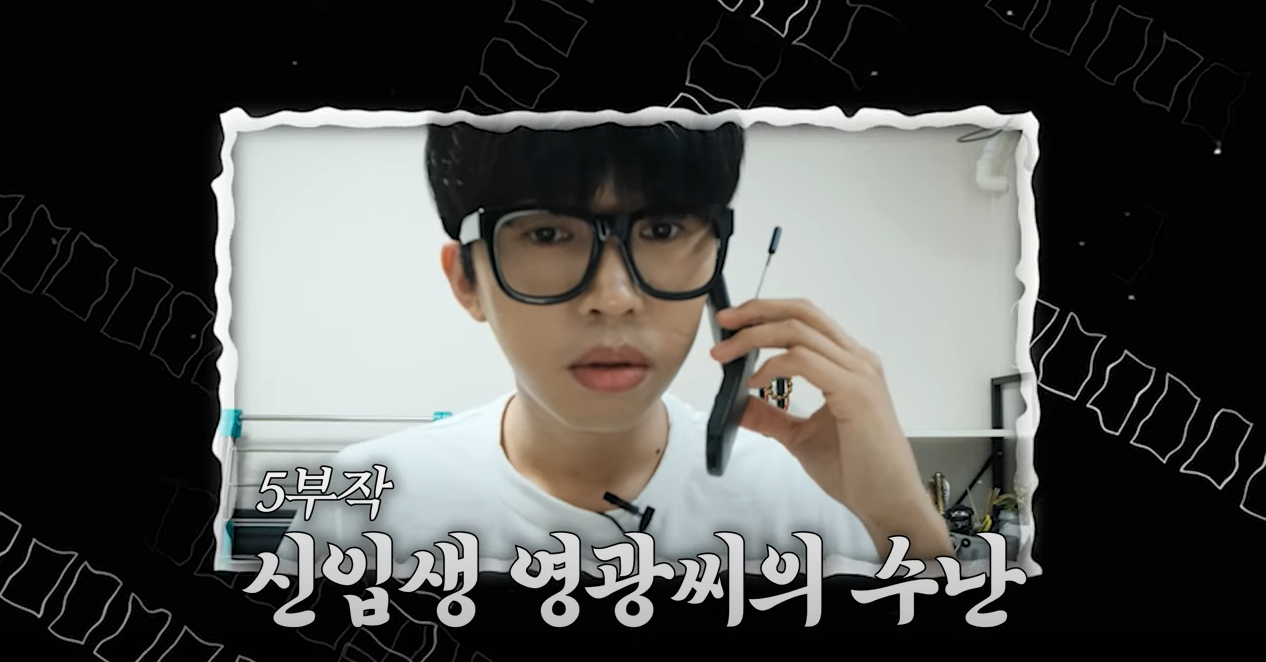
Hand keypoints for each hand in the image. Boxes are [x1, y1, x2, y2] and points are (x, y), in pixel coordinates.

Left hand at [711, 298, 950, 556]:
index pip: (806, 319)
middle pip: (803, 313)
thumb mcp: (800, 438)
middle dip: (757, 311)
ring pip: (799, 332)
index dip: (767, 312)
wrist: (888, 502)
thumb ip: (772, 417)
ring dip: (755, 337)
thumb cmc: (856, 471)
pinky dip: (773, 365)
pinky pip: (805, 361)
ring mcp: (859, 373)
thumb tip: (739, 404)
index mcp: (849, 365)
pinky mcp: (855, 392)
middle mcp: (857, 360)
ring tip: (725, 353)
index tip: (732, 323)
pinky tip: (755, 383)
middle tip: (724, 321)